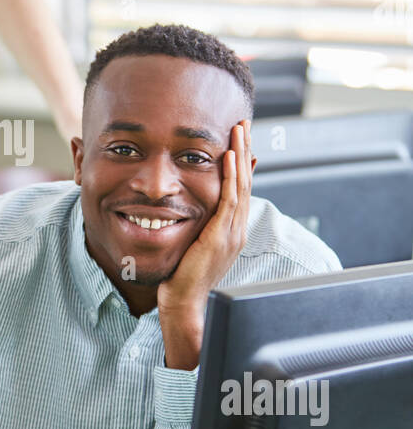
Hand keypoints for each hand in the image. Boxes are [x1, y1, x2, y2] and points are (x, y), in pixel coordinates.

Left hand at [157, 119, 253, 367]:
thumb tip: (190, 208)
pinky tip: (228, 157)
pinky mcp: (221, 237)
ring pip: (241, 185)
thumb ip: (197, 225)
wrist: (184, 305)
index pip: (240, 187)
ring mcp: (232, 233)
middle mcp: (236, 229)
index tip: (239, 138)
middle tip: (243, 123)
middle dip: (244, 149)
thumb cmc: (182, 278)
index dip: (241, 161)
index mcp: (231, 230)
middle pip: (246, 181)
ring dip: (240, 155)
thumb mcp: (192, 244)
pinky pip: (230, 200)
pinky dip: (231, 177)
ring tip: (239, 130)